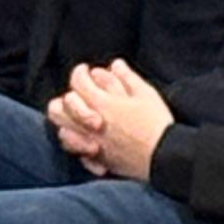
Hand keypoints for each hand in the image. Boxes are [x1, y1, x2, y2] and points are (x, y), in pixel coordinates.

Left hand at [47, 60, 175, 181]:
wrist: (163, 156)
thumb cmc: (156, 123)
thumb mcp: (146, 94)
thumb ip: (127, 78)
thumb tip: (115, 64)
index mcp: (102, 103)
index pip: (77, 82)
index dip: (79, 72)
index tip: (86, 71)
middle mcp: (90, 124)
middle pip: (59, 108)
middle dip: (67, 98)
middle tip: (79, 95)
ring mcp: (90, 143)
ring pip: (62, 130)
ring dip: (67, 121)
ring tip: (80, 117)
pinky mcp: (96, 159)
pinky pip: (75, 151)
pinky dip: (77, 142)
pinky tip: (87, 137)